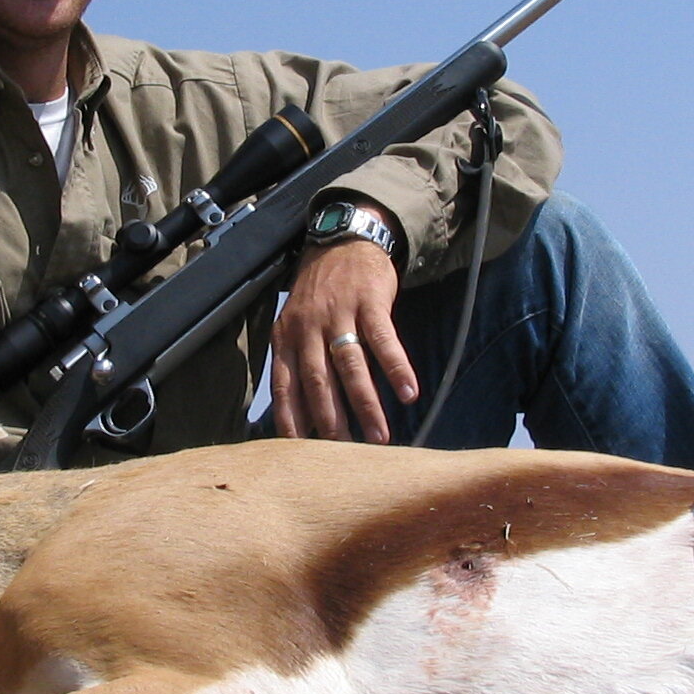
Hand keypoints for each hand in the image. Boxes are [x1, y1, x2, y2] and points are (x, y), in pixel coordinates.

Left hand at [271, 237, 418, 442]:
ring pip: (351, 367)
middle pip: (318, 382)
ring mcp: (339, 314)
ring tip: (380, 437)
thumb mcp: (295, 321)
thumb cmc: (320, 290)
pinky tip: (409, 393)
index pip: (284, 385)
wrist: (345, 239)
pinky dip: (396, 369)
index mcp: (287, 336)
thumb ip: (296, 359)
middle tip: (345, 454)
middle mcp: (308, 327)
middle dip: (331, 422)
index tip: (301, 452)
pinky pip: (383, 341)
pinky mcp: (370, 302)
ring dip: (366, 405)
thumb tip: (298, 411)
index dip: (292, 418)